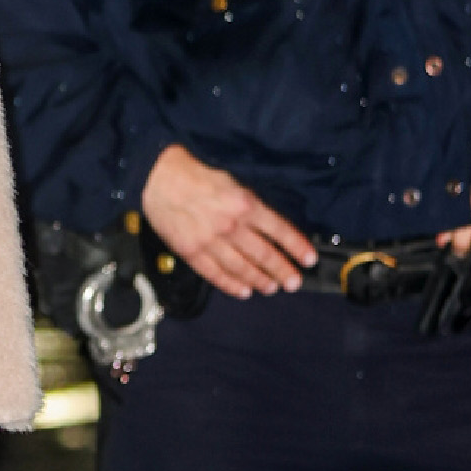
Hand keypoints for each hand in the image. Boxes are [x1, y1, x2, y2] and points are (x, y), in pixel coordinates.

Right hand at [140, 144, 317, 298]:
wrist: (160, 180)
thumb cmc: (199, 179)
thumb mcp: (233, 184)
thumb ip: (251, 207)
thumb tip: (272, 229)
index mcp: (245, 204)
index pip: (280, 231)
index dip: (297, 247)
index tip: (309, 260)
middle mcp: (231, 225)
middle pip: (264, 254)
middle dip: (283, 271)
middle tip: (294, 282)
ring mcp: (211, 241)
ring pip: (242, 268)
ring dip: (260, 280)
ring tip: (271, 288)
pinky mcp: (192, 252)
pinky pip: (216, 274)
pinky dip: (232, 285)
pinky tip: (244, 291)